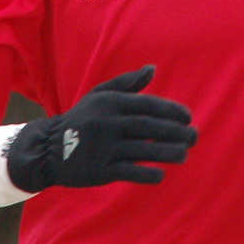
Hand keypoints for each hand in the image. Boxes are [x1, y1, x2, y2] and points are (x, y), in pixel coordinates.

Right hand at [5, 65, 197, 192]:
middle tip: (195, 137)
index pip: (147, 105)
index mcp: (110, 103)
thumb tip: (152, 69)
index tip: (189, 118)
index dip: (171, 111)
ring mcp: (101, 147)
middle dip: (175, 132)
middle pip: (148, 127)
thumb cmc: (82, 119)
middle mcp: (106, 123)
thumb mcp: (100, 96)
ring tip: (184, 155)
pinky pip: (127, 171)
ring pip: (141, 150)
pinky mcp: (97, 170)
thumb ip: (127, 83)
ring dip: (166, 153)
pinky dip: (146, 173)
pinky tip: (161, 174)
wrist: (49, 148)